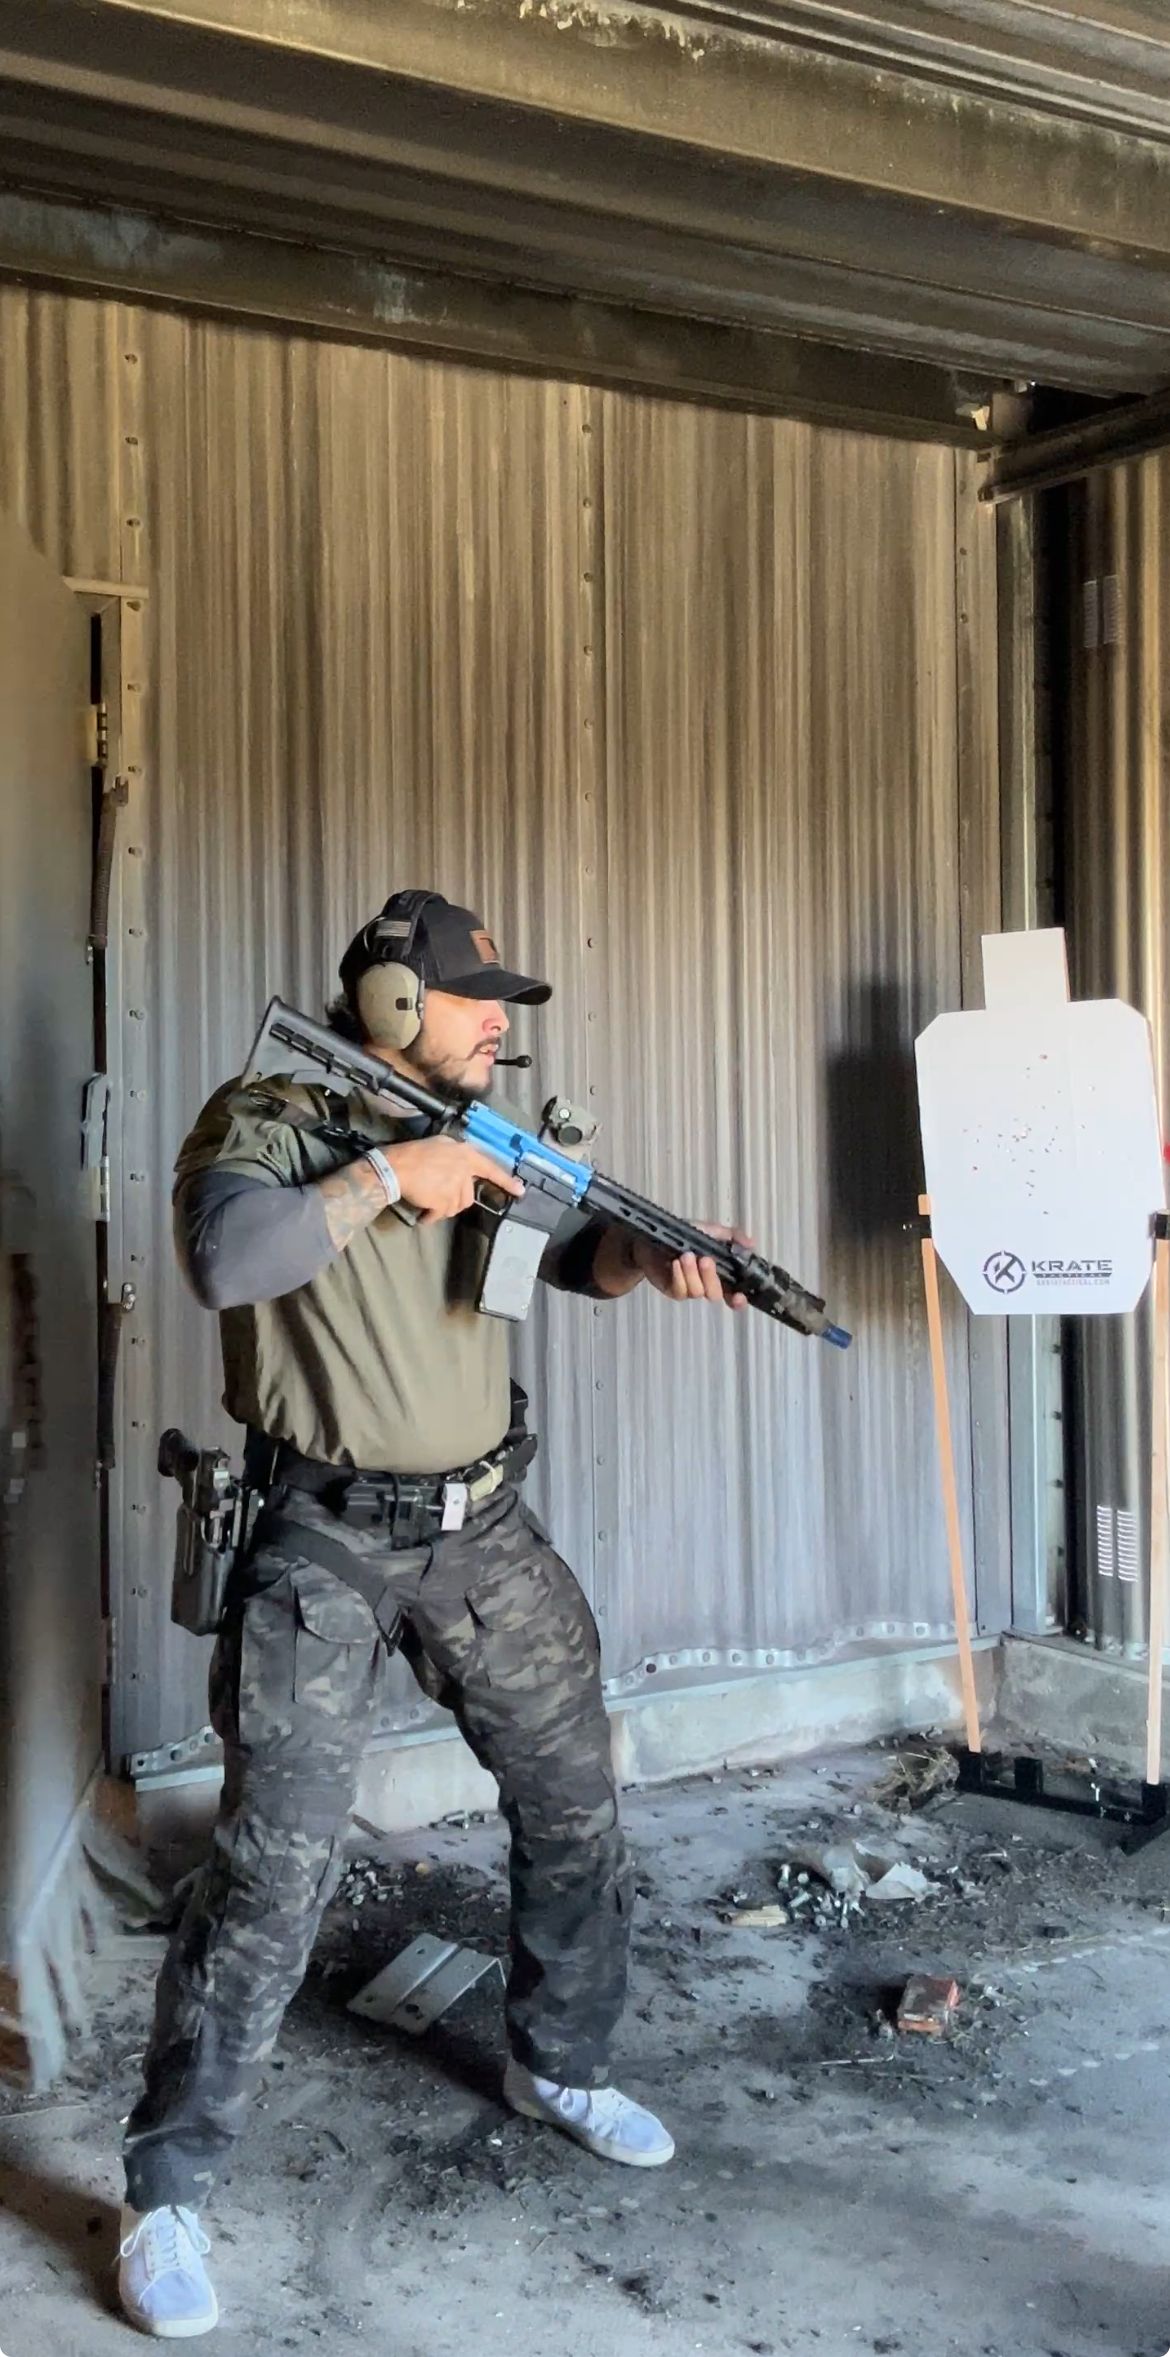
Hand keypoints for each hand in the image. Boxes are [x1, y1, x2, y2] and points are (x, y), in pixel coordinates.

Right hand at [387, 1138, 523, 1224]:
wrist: (396, 1167)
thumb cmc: (415, 1153)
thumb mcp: (441, 1144)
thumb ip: (456, 1155)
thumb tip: (463, 1165)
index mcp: (466, 1155)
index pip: (490, 1168)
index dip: (506, 1180)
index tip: (520, 1191)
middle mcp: (464, 1170)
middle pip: (468, 1195)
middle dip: (454, 1199)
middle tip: (438, 1196)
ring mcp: (455, 1187)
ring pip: (456, 1206)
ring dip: (443, 1208)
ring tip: (428, 1201)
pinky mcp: (444, 1201)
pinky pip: (441, 1215)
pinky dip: (431, 1217)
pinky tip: (424, 1214)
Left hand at [594, 1221, 753, 1305]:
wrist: (652, 1237)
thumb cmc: (681, 1235)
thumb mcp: (710, 1230)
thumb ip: (732, 1236)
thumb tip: (751, 1244)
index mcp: (718, 1272)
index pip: (732, 1294)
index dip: (738, 1300)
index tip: (739, 1296)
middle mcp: (704, 1283)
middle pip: (715, 1295)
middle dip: (711, 1277)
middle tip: (705, 1259)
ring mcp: (688, 1288)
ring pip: (697, 1292)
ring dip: (693, 1273)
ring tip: (686, 1256)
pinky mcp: (672, 1289)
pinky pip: (680, 1291)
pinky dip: (680, 1276)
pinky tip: (676, 1263)